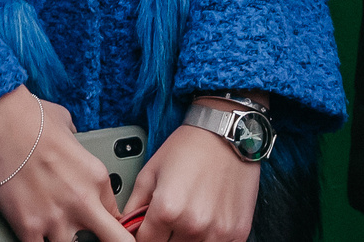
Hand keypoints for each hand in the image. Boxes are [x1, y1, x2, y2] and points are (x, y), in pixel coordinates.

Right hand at [0, 87, 126, 241]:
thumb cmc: (29, 116)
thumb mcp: (68, 125)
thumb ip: (76, 143)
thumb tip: (70, 142)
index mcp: (97, 178)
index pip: (116, 215)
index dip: (106, 221)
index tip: (99, 223)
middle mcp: (83, 202)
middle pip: (115, 241)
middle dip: (108, 241)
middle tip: (95, 237)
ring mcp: (56, 218)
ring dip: (64, 240)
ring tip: (52, 226)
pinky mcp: (28, 227)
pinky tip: (33, 234)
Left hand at [129, 108, 260, 241]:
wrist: (226, 134)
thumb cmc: (188, 147)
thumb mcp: (151, 171)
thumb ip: (134, 204)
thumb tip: (125, 226)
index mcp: (167, 209)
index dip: (144, 235)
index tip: (148, 228)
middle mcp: (193, 225)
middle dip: (165, 237)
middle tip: (170, 220)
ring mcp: (217, 232)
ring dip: (187, 239)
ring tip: (189, 217)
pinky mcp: (238, 233)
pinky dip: (209, 240)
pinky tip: (208, 223)